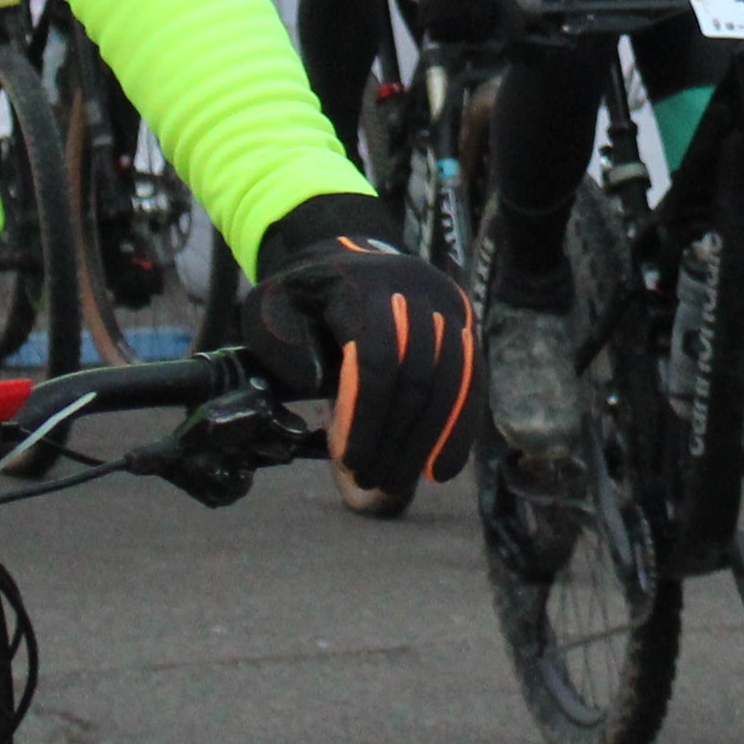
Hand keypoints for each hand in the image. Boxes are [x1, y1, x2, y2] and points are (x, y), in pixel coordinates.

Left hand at [256, 191, 474, 493]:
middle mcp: (416, 289)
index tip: (350, 462)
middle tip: (371, 481)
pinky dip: (458, 428)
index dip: (365, 415)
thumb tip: (325, 386)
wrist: (344, 260)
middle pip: (419, 373)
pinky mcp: (465, 326)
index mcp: (363, 284)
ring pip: (452, 381)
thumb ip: (287, 349)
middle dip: (395, 437)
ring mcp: (447, 306)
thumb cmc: (301, 299)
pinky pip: (471, 381)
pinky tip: (441, 470)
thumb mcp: (271, 310)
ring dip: (426, 441)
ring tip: (397, 483)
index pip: (377, 356)